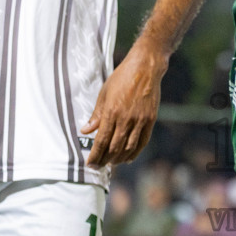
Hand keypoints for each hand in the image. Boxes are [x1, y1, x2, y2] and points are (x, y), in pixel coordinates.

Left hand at [81, 46, 166, 167]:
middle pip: (114, 148)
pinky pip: (142, 142)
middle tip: (98, 166)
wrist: (145, 68)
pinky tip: (128, 158)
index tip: (90, 164)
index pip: (101, 141)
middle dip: (104, 160)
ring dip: (118, 159)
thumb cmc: (122, 78)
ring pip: (128, 148)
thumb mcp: (104, 94)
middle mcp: (126, 119)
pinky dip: (134, 153)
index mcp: (111, 112)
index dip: (95, 155)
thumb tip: (85, 131)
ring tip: (111, 164)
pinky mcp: (150, 120)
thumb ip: (96, 115)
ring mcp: (140, 121)